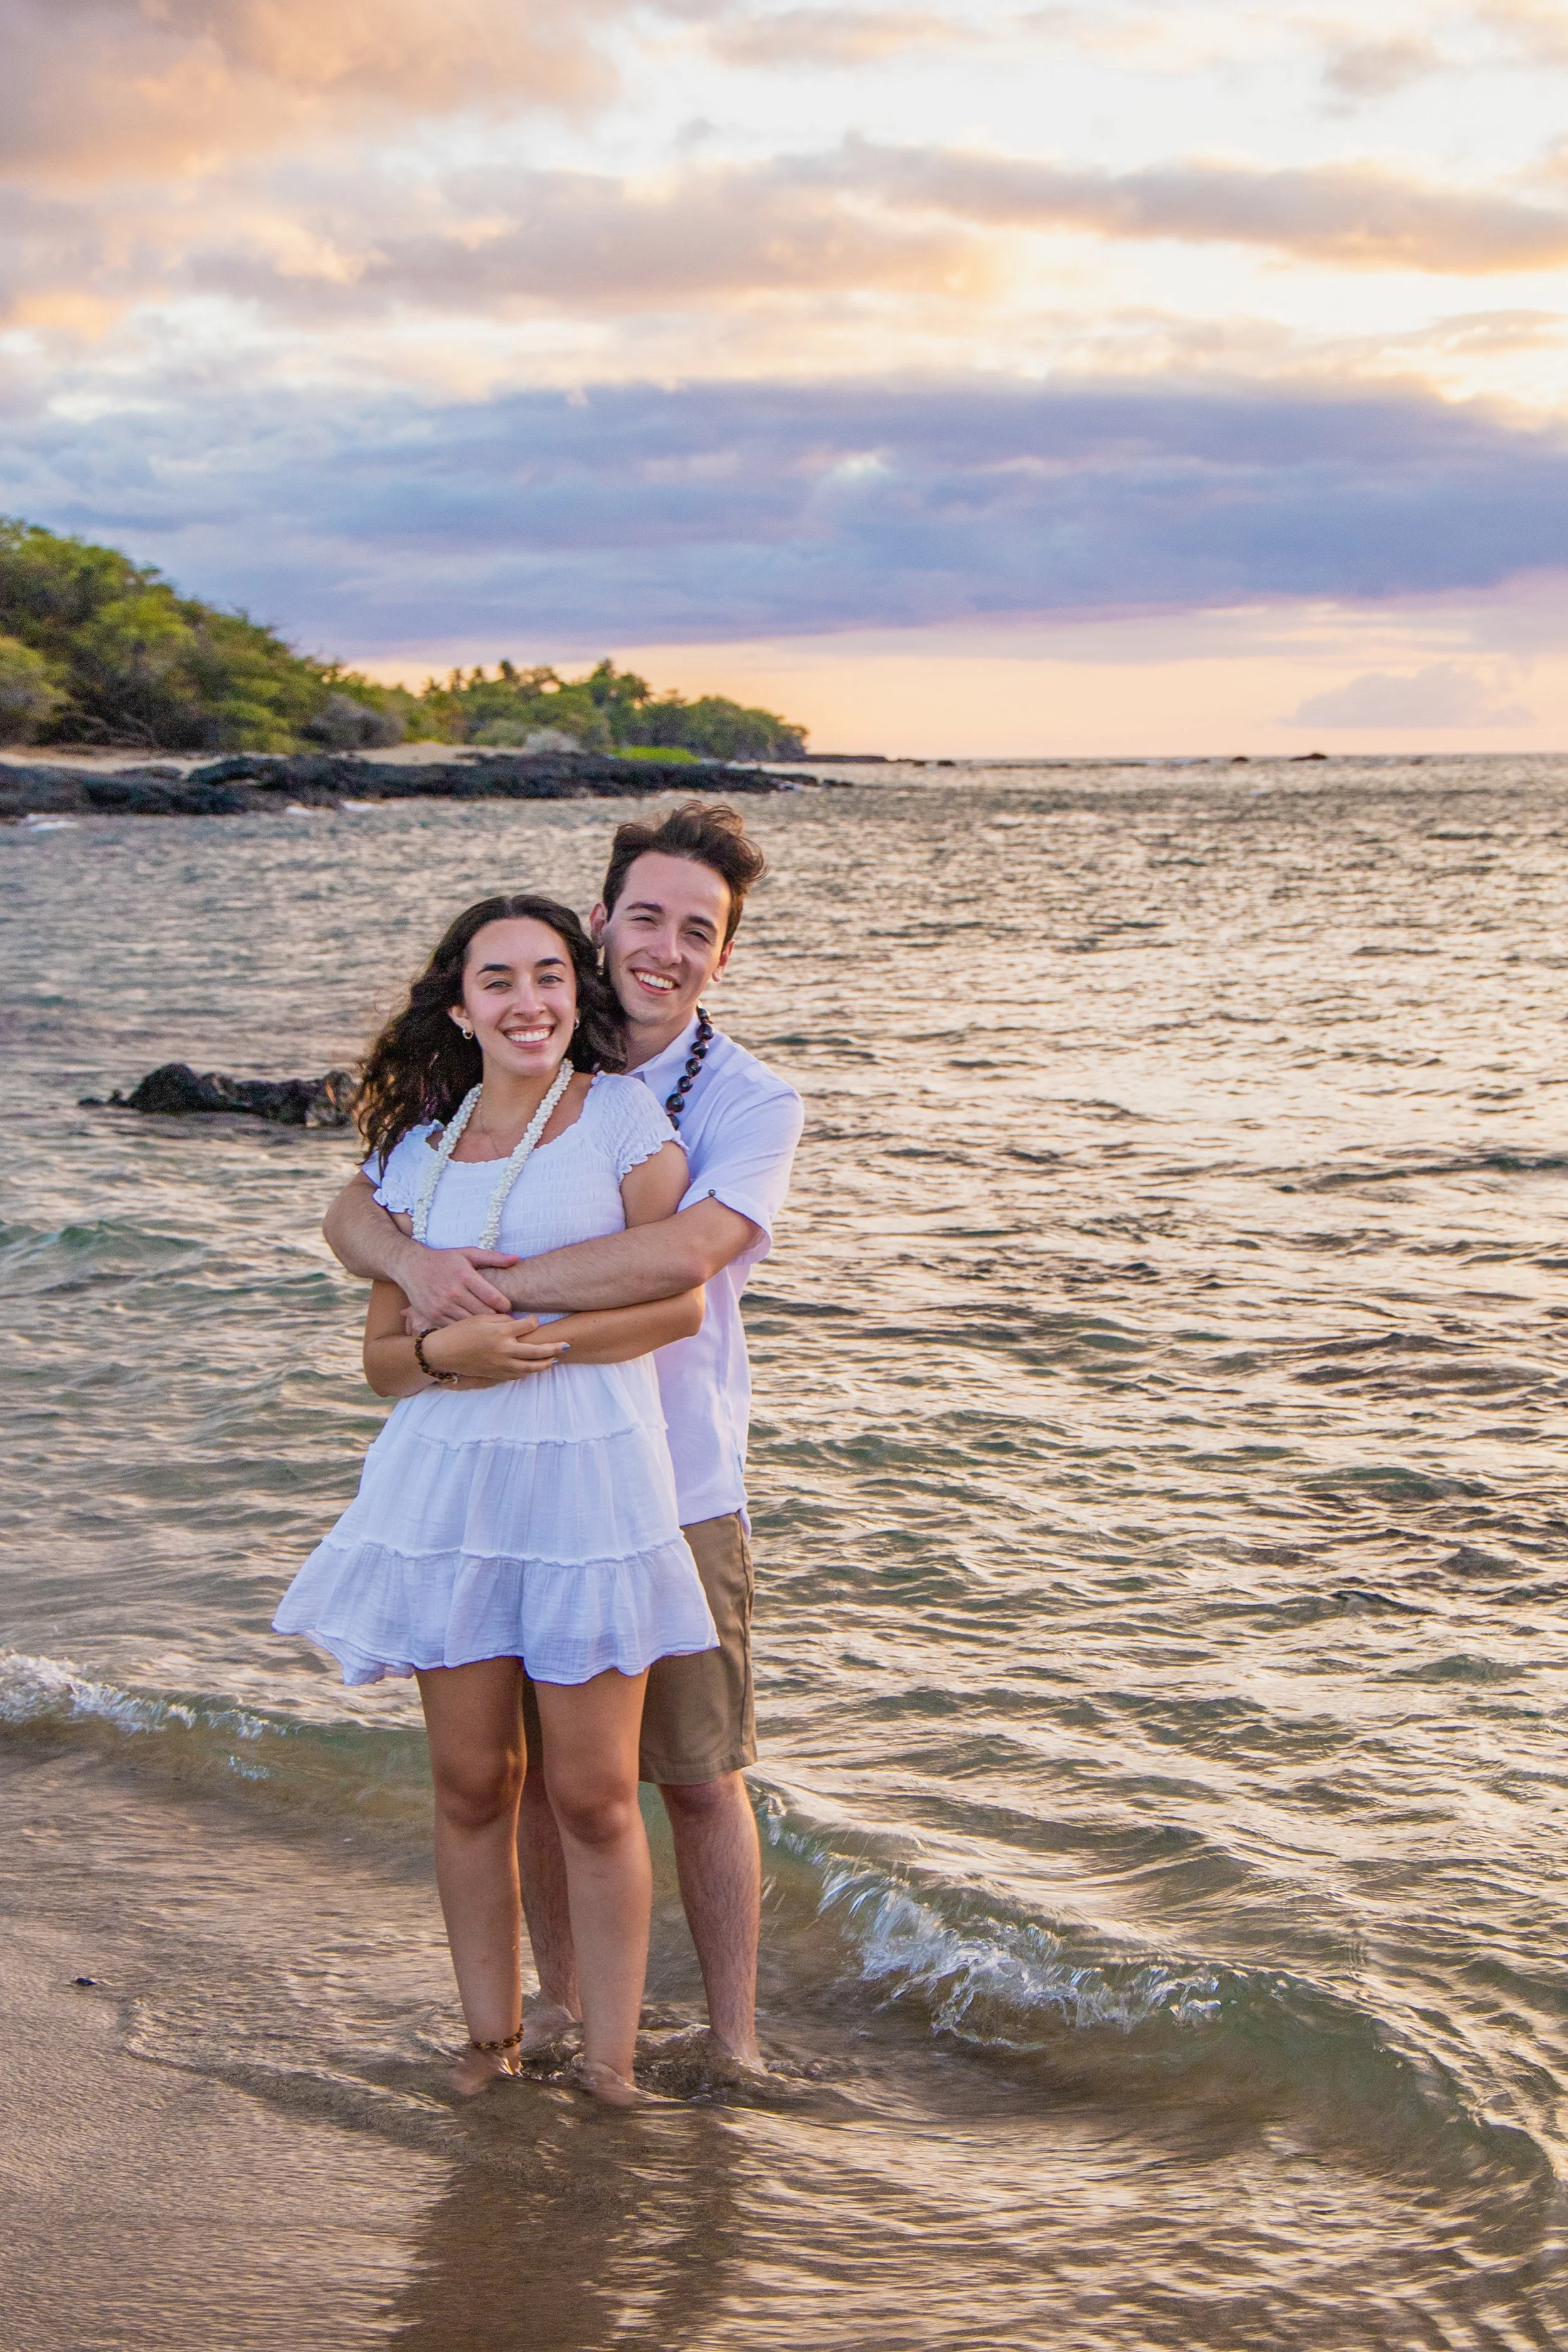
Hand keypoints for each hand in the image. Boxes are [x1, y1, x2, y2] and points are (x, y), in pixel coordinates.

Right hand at [397, 1245, 519, 1326]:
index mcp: (464, 1275)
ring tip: (491, 1324)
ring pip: (471, 1323)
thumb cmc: (444, 1260)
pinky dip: (466, 1328)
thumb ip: (493, 1257)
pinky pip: (456, 1327)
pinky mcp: (433, 1316)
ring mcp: (442, 1306)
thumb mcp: (467, 1253)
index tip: (509, 1308)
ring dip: (482, 1325)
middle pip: (484, 1313)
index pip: (492, 1297)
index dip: (505, 1306)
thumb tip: (517, 1259)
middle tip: (504, 1319)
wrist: (411, 1267)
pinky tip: (472, 1327)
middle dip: (496, 1317)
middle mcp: (453, 1292)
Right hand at [420, 1314, 567, 1384]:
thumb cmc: (460, 1331)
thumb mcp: (480, 1317)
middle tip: (567, 1345)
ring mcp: (501, 1365)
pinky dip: (528, 1372)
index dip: (534, 1322)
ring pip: (530, 1367)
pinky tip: (534, 1368)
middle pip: (536, 1351)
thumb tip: (517, 1321)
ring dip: (545, 1364)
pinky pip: (517, 1375)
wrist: (443, 1353)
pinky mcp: (495, 1374)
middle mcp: (504, 1350)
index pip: (528, 1326)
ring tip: (555, 1360)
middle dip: (554, 1348)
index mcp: (501, 1332)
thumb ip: (501, 1318)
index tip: (535, 1321)